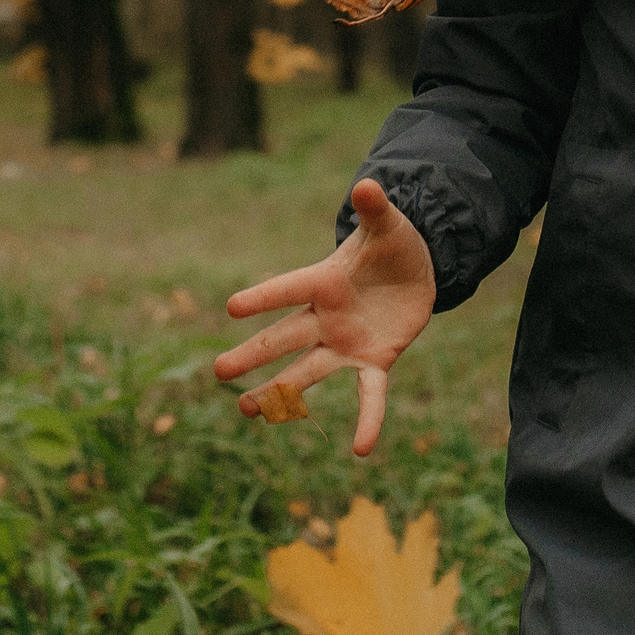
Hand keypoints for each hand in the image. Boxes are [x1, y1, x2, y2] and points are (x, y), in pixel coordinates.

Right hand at [213, 178, 435, 456]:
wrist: (414, 272)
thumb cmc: (393, 244)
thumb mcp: (389, 225)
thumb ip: (375, 209)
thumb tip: (367, 185)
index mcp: (325, 280)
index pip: (289, 288)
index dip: (264, 297)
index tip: (231, 307)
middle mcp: (326, 317)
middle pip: (285, 337)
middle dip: (254, 354)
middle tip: (219, 371)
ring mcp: (346, 343)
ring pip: (307, 371)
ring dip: (280, 392)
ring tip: (247, 411)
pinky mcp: (374, 361)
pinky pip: (369, 395)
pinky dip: (368, 420)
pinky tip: (361, 449)